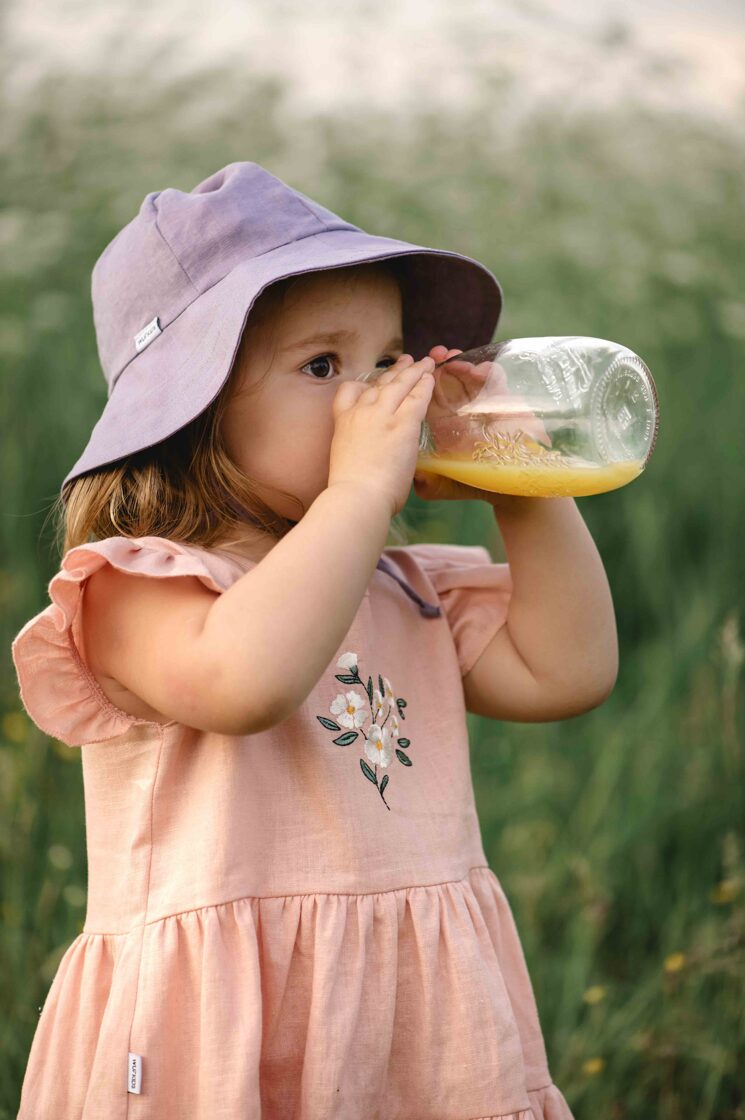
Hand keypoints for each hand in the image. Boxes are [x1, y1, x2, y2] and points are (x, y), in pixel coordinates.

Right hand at [328, 352, 435, 518]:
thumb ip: (360, 448)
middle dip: (395, 371)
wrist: (357, 497)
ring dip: (414, 371)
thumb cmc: (351, 490)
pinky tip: (431, 378)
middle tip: (407, 361)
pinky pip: (417, 397)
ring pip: (400, 384)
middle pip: (380, 383)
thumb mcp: (346, 460)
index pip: (350, 391)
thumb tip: (374, 456)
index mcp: (343, 422)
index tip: (375, 381)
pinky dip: (425, 385)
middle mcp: (360, 412)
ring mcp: (381, 415)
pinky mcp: (402, 423)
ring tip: (425, 363)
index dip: (365, 383)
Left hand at [413, 344, 550, 503]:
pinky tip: (480, 370)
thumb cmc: (474, 485)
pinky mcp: (505, 407)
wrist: (507, 492)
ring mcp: (483, 407)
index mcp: (443, 425)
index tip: (409, 370)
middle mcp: (461, 413)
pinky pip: (497, 384)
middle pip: (447, 382)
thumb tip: (408, 473)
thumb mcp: (440, 484)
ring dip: (462, 364)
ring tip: (453, 356)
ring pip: (470, 378)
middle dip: (440, 365)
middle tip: (435, 354)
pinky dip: (489, 374)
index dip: (417, 383)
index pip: (426, 398)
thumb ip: (422, 479)